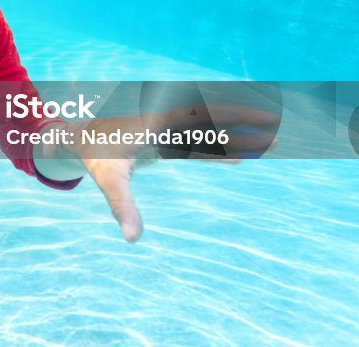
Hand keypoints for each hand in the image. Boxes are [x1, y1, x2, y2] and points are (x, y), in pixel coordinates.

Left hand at [73, 104, 277, 242]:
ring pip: (210, 128)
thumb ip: (121, 207)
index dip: (230, 130)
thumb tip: (131, 238)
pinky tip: (238, 159)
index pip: (201, 126)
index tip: (257, 133)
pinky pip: (198, 139)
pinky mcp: (166, 136)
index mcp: (158, 125)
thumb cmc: (95, 158)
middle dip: (244, 125)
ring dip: (237, 134)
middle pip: (213, 120)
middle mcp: (168, 120)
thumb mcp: (109, 182)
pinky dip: (219, 146)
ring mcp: (168, 127)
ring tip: (270, 142)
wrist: (80, 137)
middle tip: (277, 134)